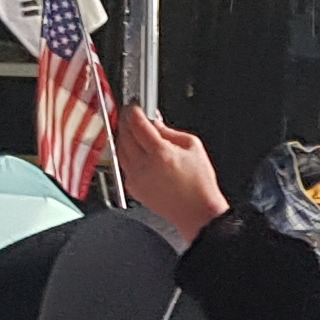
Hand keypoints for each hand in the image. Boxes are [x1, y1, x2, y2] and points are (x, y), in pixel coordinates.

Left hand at [113, 117, 230, 236]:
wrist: (197, 212)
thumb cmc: (199, 185)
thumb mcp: (193, 147)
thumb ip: (170, 131)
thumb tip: (155, 122)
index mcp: (160, 153)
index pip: (137, 124)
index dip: (134, 111)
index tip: (135, 106)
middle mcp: (144, 166)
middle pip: (124, 135)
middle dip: (126, 121)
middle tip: (132, 115)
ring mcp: (136, 178)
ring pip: (119, 149)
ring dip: (123, 137)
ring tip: (133, 132)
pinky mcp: (133, 188)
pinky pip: (123, 165)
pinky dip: (126, 154)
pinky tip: (136, 151)